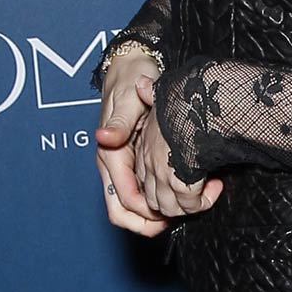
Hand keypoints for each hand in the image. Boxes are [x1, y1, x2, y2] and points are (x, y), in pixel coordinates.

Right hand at [94, 51, 220, 234]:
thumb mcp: (128, 98)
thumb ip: (119, 123)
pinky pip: (145, 192)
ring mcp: (125, 167)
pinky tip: (183, 193)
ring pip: (134, 208)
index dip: (149, 212)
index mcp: (110, 156)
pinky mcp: (135, 163)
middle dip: (150, 224)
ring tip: (187, 209)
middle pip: (124, 213)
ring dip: (157, 215)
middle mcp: (115, 166)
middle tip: (181, 219)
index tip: (175, 212)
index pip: (125, 200)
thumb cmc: (130, 79)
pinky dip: (161, 200)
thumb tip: (104, 138)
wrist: (133, 67)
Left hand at [129, 74, 223, 219]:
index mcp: (144, 145)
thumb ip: (151, 93)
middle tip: (197, 191)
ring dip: (191, 204)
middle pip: (154, 200)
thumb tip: (140, 85)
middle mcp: (149, 163)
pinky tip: (216, 185)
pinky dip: (204, 202)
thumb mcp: (163, 91)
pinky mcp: (179, 181)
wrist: (199, 98)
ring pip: (170, 208)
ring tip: (208, 187)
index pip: (143, 180)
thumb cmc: (185, 95)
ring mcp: (161, 174)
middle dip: (176, 202)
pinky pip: (190, 206)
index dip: (164, 185)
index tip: (185, 179)